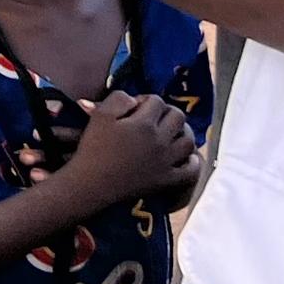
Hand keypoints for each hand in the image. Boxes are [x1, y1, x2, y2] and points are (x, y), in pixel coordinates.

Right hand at [61, 89, 199, 208]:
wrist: (91, 184)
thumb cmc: (93, 149)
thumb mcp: (100, 116)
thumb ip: (119, 99)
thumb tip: (135, 100)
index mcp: (144, 124)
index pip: (157, 101)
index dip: (145, 100)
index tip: (134, 108)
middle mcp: (160, 141)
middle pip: (178, 117)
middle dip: (167, 112)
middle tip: (153, 118)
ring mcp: (166, 162)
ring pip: (188, 141)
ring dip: (183, 132)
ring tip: (171, 133)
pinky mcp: (167, 180)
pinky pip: (191, 171)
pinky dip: (192, 162)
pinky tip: (185, 157)